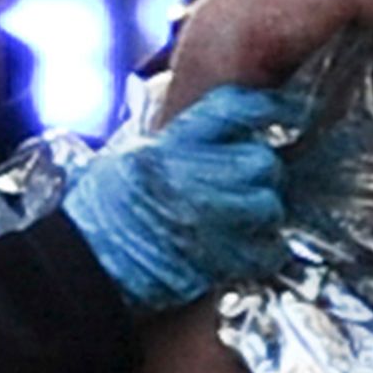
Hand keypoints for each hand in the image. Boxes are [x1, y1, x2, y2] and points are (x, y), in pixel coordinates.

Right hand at [63, 86, 305, 310]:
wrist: (83, 265)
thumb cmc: (101, 213)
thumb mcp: (129, 156)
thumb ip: (174, 141)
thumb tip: (215, 129)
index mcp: (168, 144)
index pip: (233, 109)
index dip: (268, 107)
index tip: (289, 112)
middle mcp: (190, 177)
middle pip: (261, 161)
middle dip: (264, 173)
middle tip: (253, 182)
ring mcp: (205, 219)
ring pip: (269, 205)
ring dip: (266, 212)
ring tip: (248, 218)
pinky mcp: (214, 259)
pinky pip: (265, 250)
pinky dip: (266, 251)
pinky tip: (250, 249)